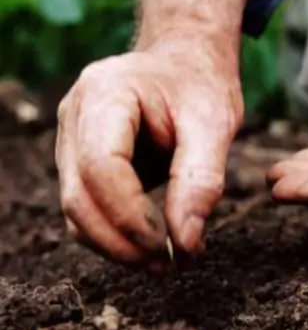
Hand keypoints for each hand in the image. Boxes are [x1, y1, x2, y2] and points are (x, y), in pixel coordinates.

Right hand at [56, 38, 242, 269]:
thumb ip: (201, 181)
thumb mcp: (215, 124)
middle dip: (122, 241)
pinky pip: (87, 211)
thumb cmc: (200, 85)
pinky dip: (116, 236)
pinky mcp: (80, 163)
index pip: (101, 167)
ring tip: (166, 263)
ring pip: (77, 212)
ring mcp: (71, 141)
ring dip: (117, 247)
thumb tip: (186, 244)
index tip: (171, 246)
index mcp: (105, 94)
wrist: (184, 62)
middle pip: (79, 197)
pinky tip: (154, 246)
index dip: (132, 215)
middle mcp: (75, 117)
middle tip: (169, 266)